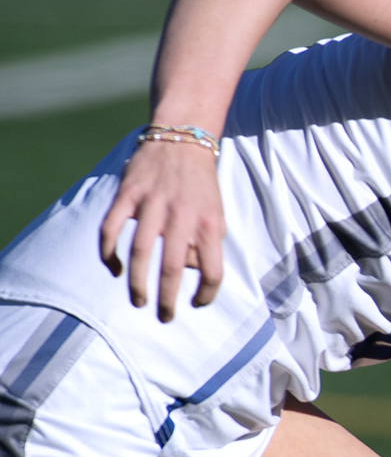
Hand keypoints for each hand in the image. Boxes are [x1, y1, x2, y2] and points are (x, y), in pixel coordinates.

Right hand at [98, 137, 226, 321]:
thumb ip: (205, 244)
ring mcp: (152, 204)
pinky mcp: (128, 194)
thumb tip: (185, 272)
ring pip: (140, 252)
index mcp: (210, 223)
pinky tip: (114, 269)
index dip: (207, 294)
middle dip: (167, 299)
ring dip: (136, 283)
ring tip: (139, 301)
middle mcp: (182, 215)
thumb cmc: (202, 186)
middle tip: (163, 317)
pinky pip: (111, 228)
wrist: (182, 139)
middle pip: (172, 268)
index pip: (213, 270)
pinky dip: (109, 253)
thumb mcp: (216, 214)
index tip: (197, 305)